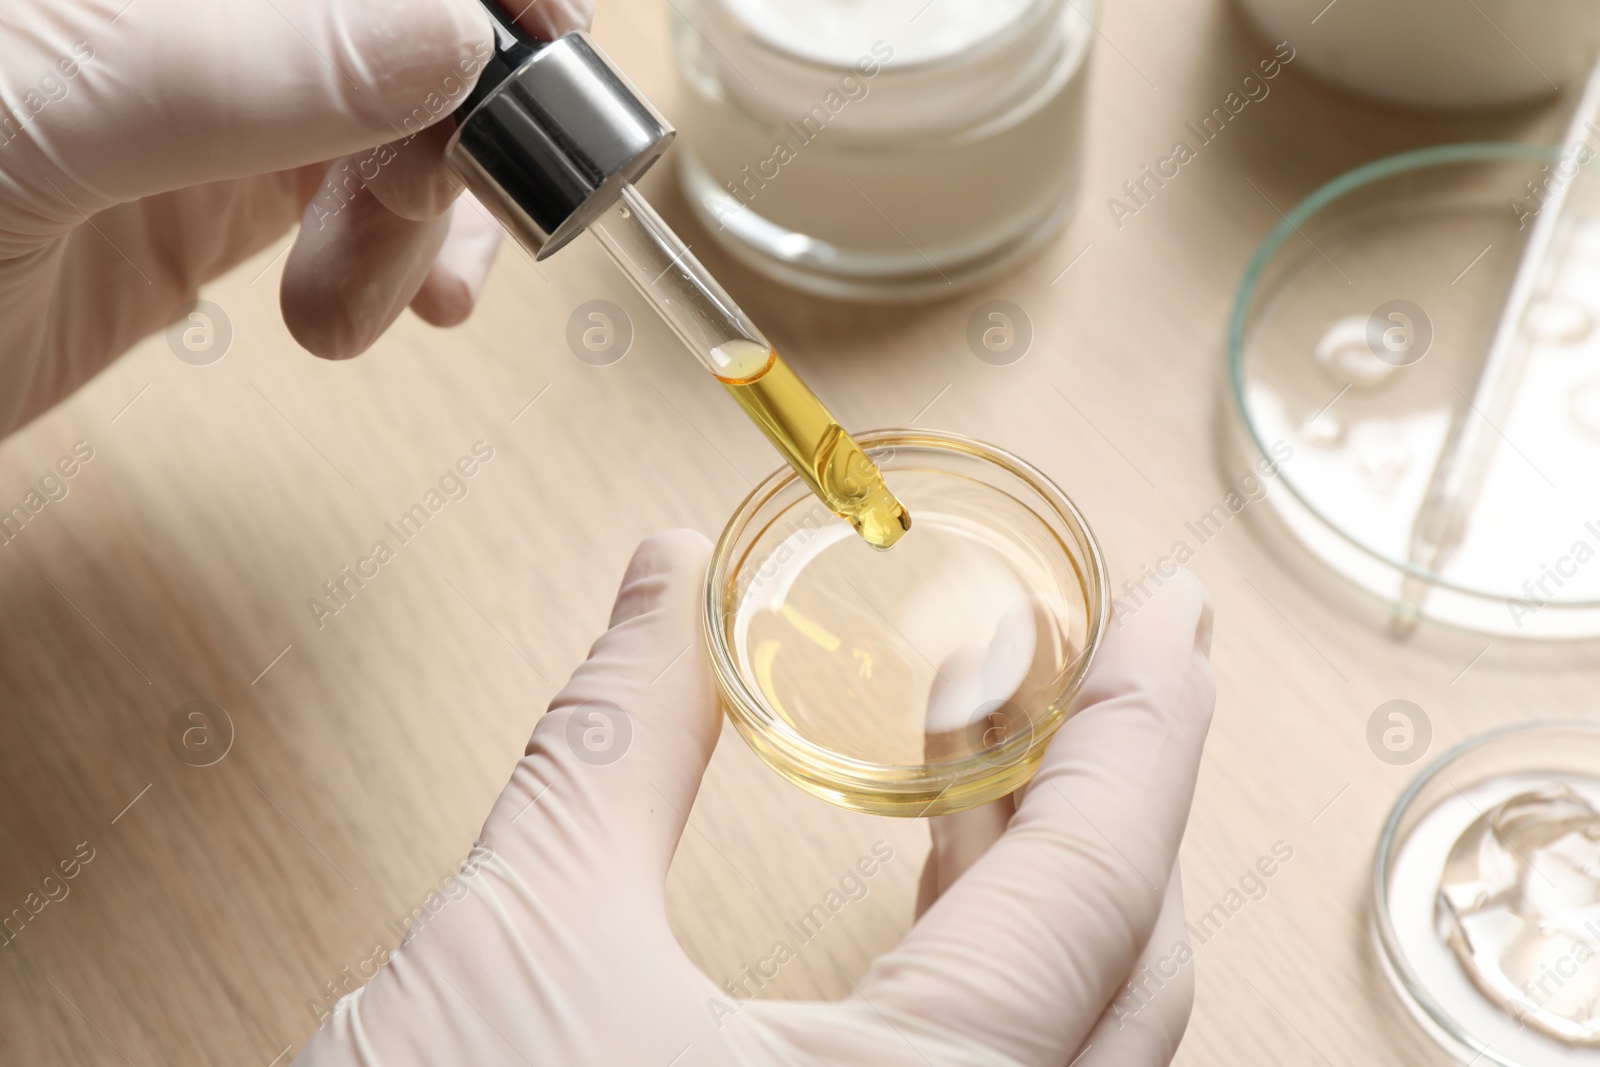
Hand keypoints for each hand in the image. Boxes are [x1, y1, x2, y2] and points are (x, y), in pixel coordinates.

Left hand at [0, 0, 588, 436]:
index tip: (549, 35)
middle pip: (412, 17)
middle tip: (435, 200)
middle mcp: (202, 6)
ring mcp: (218, 90)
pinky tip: (397, 312)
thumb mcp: (46, 110)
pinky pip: (372, 203)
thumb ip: (252, 64)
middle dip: (458, 111)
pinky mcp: (220, 195)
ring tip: (352, 307)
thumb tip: (455, 34)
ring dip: (430, 217)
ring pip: (410, 116)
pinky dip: (414, 260)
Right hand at [296, 530, 1215, 1065]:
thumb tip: (669, 577)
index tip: (1168, 610)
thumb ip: (618, 739)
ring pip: (1075, 1033)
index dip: (1146, 724)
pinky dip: (1001, 958)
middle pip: (1126, 968)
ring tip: (988, 732)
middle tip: (1075, 655)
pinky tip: (943, 871)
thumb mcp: (517, 937)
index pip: (1096, 891)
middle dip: (1111, 789)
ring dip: (1053, 870)